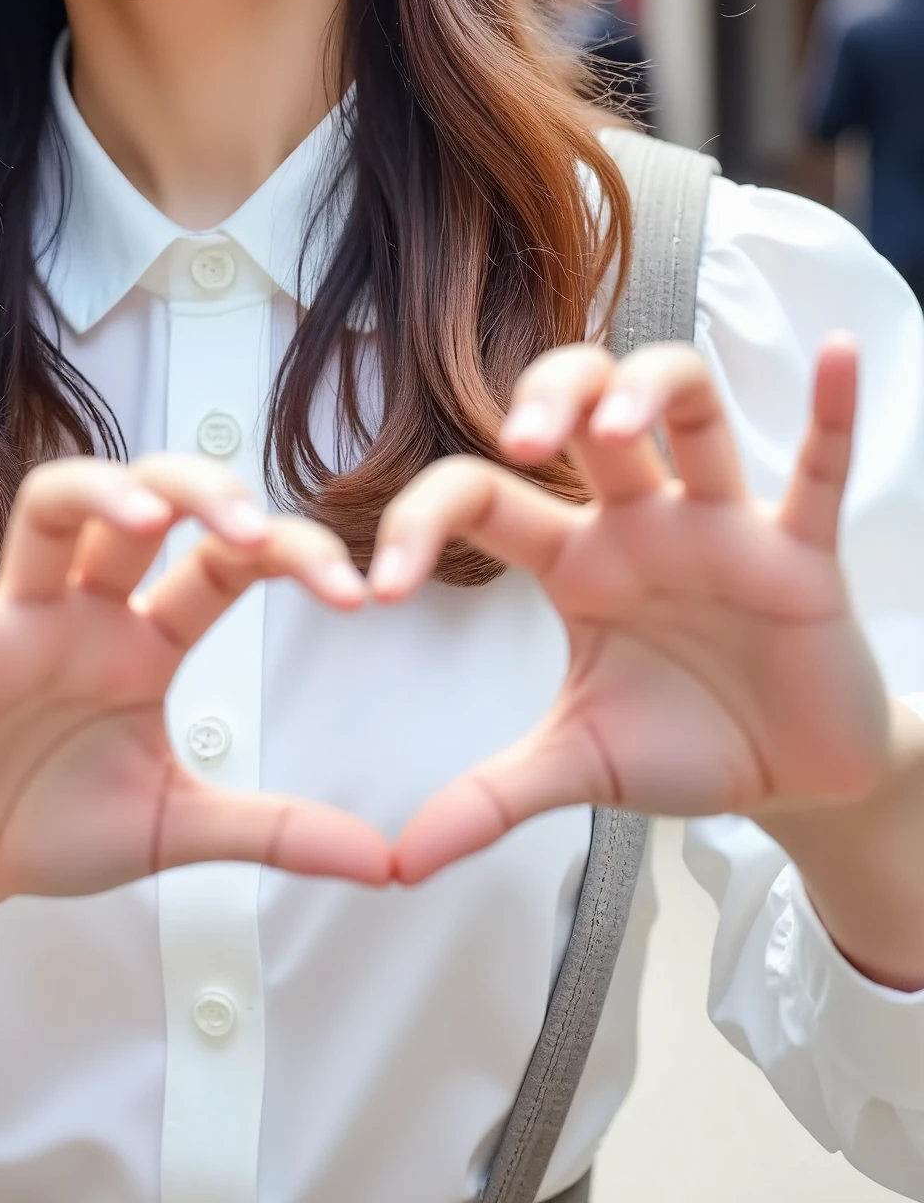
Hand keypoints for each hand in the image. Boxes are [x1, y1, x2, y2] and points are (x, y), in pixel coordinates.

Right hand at [0, 406, 390, 907]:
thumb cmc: (63, 821)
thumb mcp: (175, 826)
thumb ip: (274, 831)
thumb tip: (388, 861)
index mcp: (138, 633)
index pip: (215, 564)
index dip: (283, 555)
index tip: (355, 589)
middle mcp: (62, 611)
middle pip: (99, 512)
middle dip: (158, 495)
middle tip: (219, 513)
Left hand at [370, 336, 891, 884]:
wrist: (797, 783)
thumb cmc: (687, 743)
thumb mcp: (579, 766)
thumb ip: (491, 798)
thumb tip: (395, 863)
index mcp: (575, 557)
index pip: (484, 497)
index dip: (421, 523)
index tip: (379, 591)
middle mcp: (641, 519)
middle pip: (585, 404)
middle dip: (551, 399)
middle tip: (522, 442)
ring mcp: (722, 525)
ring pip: (691, 407)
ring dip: (654, 392)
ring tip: (621, 422)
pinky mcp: (801, 552)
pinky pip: (817, 467)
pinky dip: (832, 411)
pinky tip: (837, 352)